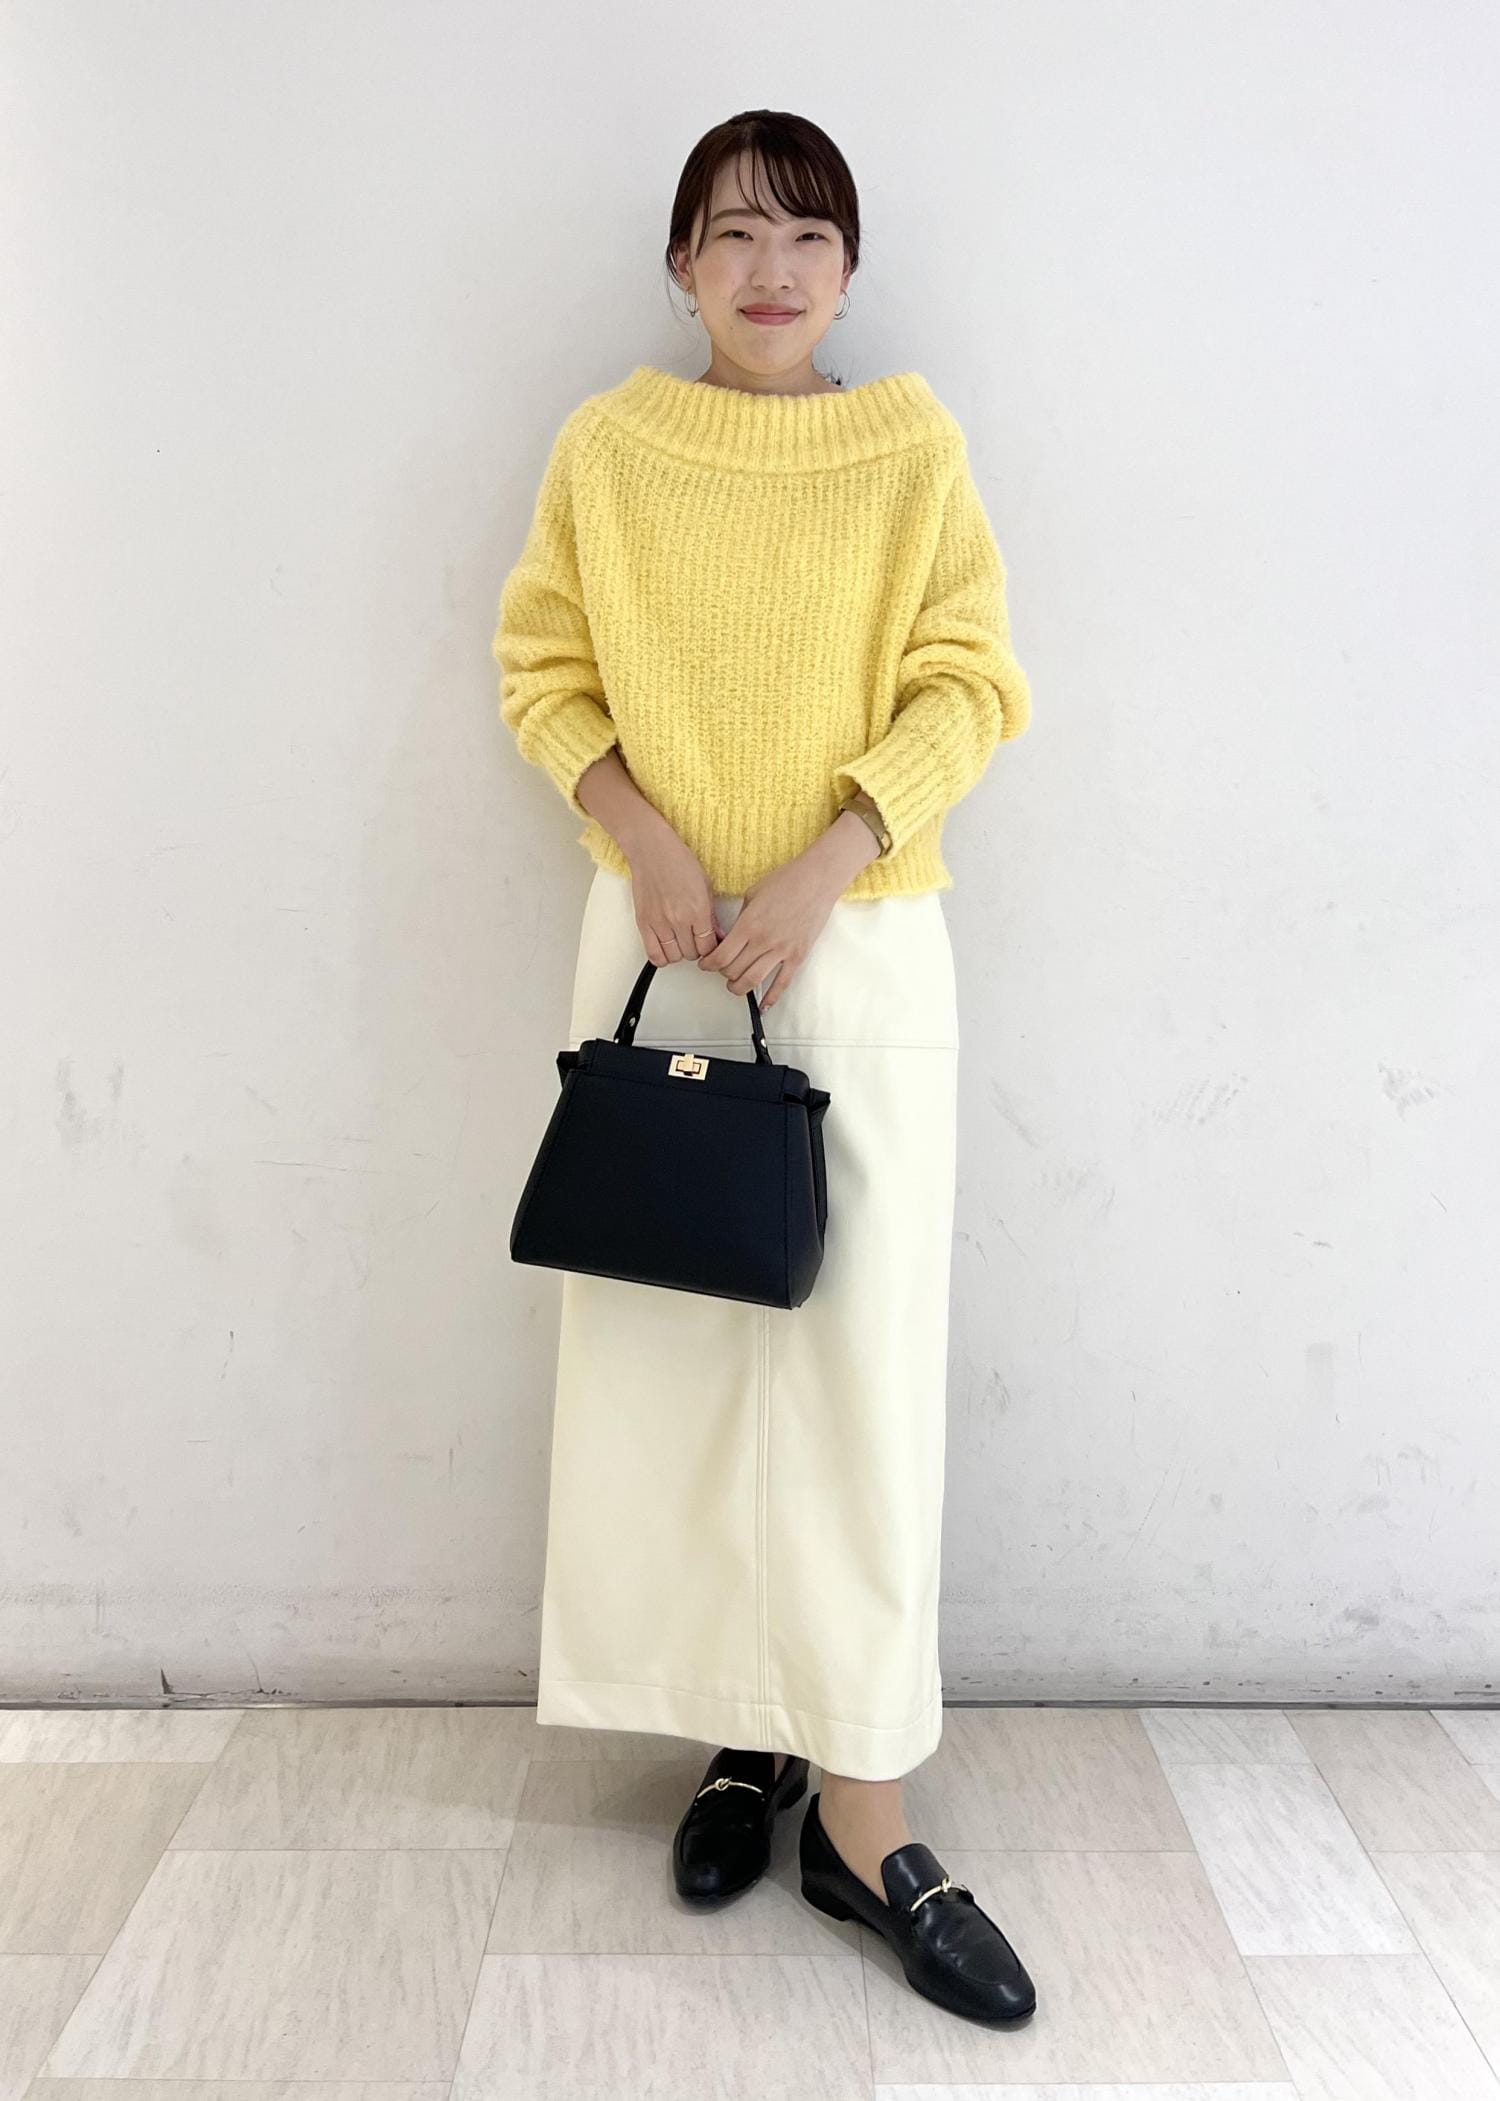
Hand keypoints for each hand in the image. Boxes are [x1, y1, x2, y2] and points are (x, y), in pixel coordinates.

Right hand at [625, 823, 725, 967]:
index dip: (712, 949)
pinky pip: (654, 955)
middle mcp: (678, 920)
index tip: (710, 944)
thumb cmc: (678, 861)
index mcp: (698, 910)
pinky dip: (662, 956)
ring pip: (674, 957)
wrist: (651, 849)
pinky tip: (666, 947)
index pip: (709, 947)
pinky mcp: (644, 923)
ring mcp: (659, 923)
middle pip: (692, 954)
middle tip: (695, 939)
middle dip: (696, 949)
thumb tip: (717, 936)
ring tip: (681, 941)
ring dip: (679, 952)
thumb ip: (712, 916)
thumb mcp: (706, 886)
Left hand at [697, 848, 843, 1010]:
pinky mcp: (798, 956)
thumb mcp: (752, 895)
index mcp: (748, 925)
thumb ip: (740, 919)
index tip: (705, 964)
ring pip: (753, 981)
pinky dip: (771, 998)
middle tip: (721, 970)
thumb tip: (731, 937)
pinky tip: (763, 1007)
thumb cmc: (786, 881)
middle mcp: (763, 941)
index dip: (708, 964)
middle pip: (733, 971)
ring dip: (738, 988)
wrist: (817, 880)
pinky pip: (782, 984)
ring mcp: (782, 951)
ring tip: (734, 985)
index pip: (721, 956)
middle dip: (722, 973)